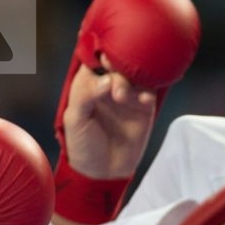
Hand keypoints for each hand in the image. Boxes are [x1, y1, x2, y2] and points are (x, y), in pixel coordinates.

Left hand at [61, 54, 156, 181]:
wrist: (103, 172)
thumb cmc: (83, 144)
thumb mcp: (74, 120)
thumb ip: (85, 95)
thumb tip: (106, 79)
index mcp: (88, 83)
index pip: (94, 57)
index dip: (100, 53)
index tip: (103, 58)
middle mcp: (108, 83)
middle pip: (117, 61)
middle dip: (116, 66)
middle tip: (113, 80)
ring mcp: (128, 93)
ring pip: (135, 72)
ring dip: (130, 79)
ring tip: (121, 97)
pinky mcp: (144, 105)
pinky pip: (149, 90)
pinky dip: (147, 91)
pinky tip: (141, 101)